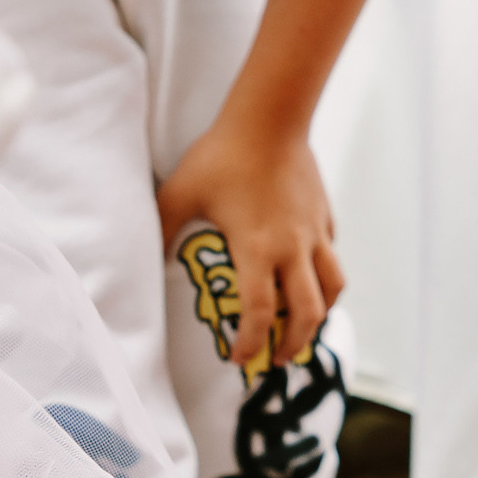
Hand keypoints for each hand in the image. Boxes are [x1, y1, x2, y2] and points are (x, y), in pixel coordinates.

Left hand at [157, 118, 345, 370]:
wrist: (270, 118)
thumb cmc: (222, 155)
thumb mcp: (179, 194)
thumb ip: (160, 232)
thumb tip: (144, 263)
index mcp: (257, 249)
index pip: (260, 312)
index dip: (251, 343)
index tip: (239, 359)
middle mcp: (292, 248)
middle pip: (308, 312)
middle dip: (294, 344)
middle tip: (276, 358)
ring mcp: (314, 231)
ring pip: (333, 287)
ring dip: (321, 314)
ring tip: (305, 326)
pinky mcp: (324, 214)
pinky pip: (331, 254)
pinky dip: (323, 274)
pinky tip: (306, 273)